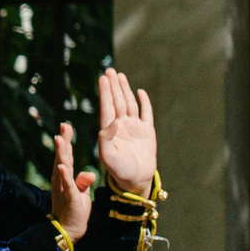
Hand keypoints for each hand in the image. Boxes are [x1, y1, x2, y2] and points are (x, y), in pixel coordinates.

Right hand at [50, 121, 93, 241]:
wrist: (68, 228)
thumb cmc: (74, 209)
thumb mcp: (80, 192)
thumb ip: (83, 181)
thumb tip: (89, 173)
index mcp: (65, 176)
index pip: (66, 155)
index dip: (66, 141)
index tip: (67, 126)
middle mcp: (61, 179)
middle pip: (62, 156)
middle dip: (63, 141)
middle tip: (64, 125)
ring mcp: (63, 187)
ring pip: (62, 167)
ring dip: (61, 153)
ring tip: (61, 139)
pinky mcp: (68, 196)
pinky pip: (67, 184)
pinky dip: (65, 175)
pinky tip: (63, 165)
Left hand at [95, 68, 156, 197]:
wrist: (135, 180)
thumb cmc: (119, 171)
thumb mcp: (108, 158)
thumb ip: (105, 142)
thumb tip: (106, 126)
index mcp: (110, 130)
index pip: (107, 107)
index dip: (105, 92)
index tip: (102, 78)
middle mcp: (121, 125)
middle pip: (117, 101)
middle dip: (113, 86)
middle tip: (109, 71)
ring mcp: (134, 127)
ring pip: (129, 103)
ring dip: (125, 90)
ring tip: (119, 75)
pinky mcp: (147, 131)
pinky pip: (146, 113)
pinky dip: (144, 102)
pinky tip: (140, 92)